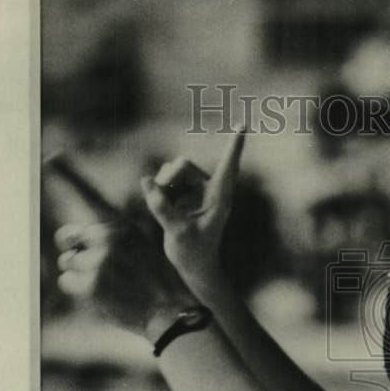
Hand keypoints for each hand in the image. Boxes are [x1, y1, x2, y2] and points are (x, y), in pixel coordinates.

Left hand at [56, 217, 196, 335]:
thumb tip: (70, 237)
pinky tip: (95, 297)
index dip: (87, 247)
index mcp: (125, 230)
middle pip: (73, 244)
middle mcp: (110, 241)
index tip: (95, 260)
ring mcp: (100, 262)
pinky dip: (75, 290)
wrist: (172, 313)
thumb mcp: (145, 250)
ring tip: (100, 288)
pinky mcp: (93, 285)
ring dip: (78, 275)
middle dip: (80, 260)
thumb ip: (116, 242)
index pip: (87, 233)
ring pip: (67, 263)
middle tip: (99, 277)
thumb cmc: (159, 287)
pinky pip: (66, 282)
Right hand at [140, 129, 244, 300]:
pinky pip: (164, 182)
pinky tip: (163, 210)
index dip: (234, 145)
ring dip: (162, 186)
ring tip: (162, 209)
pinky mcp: (183, 194)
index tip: (243, 124)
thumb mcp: (177, 232)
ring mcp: (195, 190)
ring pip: (172, 172)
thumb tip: (145, 181)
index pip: (227, 166)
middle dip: (167, 178)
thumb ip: (161, 207)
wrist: (193, 266)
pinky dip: (158, 192)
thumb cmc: (193, 252)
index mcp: (219, 197)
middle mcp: (209, 190)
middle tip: (158, 195)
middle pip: (183, 166)